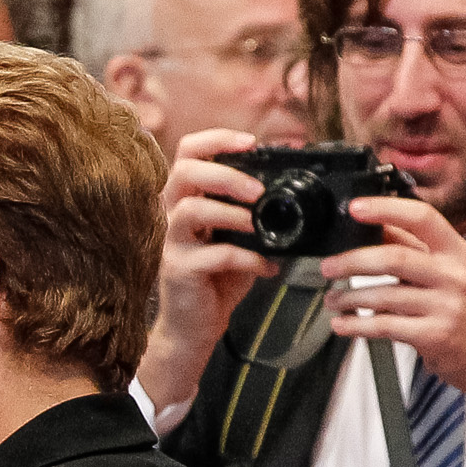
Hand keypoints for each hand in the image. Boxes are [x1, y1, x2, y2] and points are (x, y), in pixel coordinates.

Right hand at [138, 127, 277, 412]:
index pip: (190, 151)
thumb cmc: (217, 279)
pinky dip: (247, 258)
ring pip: (190, 209)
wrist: (196, 326)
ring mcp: (173, 243)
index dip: (218, 139)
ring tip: (259, 225)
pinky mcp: (180, 271)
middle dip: (225, 173)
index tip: (251, 142)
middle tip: (257, 190)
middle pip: (185, 171)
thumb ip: (254, 211)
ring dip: (232, 212)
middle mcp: (173, 215)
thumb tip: (292, 185)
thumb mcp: (240, 236)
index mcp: (188, 198)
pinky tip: (268, 266)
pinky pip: (213, 255)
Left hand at [322, 194, 465, 401]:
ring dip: (349, 298)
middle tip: (329, 267)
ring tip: (334, 299)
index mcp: (456, 251)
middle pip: (395, 259)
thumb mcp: (451, 270)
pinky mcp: (434, 336)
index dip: (386, 209)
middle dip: (352, 262)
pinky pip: (385, 326)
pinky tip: (343, 324)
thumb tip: (377, 226)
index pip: (422, 218)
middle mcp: (453, 275)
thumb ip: (415, 249)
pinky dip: (357, 326)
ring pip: (385, 296)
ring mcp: (445, 306)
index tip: (356, 207)